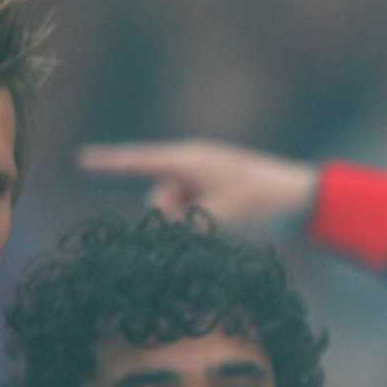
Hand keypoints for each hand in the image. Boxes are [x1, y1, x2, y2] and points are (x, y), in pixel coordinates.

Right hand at [77, 140, 316, 225]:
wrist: (305, 199)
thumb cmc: (263, 203)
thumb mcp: (218, 215)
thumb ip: (184, 222)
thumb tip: (164, 225)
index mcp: (191, 161)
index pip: (140, 160)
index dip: (109, 163)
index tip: (81, 159)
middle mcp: (195, 166)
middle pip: (160, 197)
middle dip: (172, 218)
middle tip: (205, 225)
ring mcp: (209, 180)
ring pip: (179, 210)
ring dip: (192, 223)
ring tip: (226, 226)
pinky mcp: (221, 194)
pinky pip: (197, 211)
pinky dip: (204, 223)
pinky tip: (228, 227)